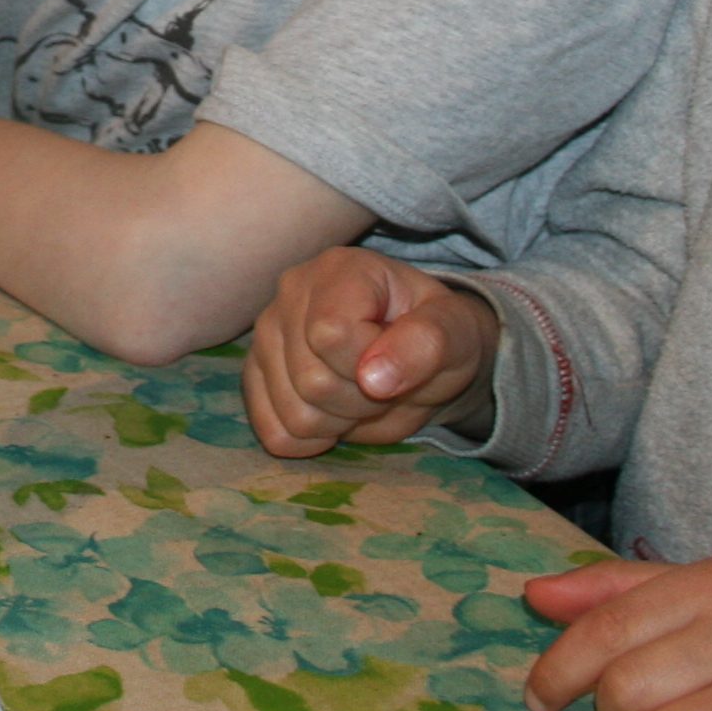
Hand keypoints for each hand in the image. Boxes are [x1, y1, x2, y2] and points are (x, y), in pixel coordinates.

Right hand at [243, 248, 501, 455]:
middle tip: (385, 383)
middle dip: (362, 401)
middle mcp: (291, 294)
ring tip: (361, 392)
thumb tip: (372, 379)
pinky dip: (311, 440)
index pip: (330, 334)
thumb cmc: (438, 335)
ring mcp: (266, 335)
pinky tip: (333, 413)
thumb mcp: (455, 333)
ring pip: (293, 415)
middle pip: (312, 381)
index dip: (370, 366)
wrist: (419, 353)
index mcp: (340, 270)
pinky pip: (274, 433)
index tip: (398, 360)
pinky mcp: (256, 375)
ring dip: (340, 422)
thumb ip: (425, 344)